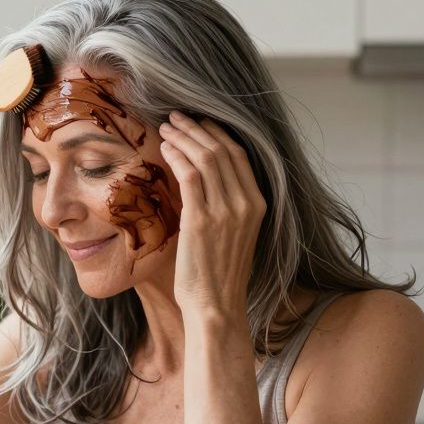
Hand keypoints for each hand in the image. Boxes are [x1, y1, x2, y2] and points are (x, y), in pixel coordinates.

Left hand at [157, 110, 265, 317]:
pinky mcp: (201, 221)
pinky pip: (189, 176)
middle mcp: (246, 204)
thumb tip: (200, 180)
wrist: (216, 306)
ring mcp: (225, 211)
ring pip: (205, 158)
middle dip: (197, 128)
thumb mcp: (232, 234)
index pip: (239, 155)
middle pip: (222, 150)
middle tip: (176, 116)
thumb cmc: (218, 274)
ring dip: (183, 137)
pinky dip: (176, 156)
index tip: (198, 122)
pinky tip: (165, 149)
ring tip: (166, 127)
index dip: (217, 133)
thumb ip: (224, 205)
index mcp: (258, 205)